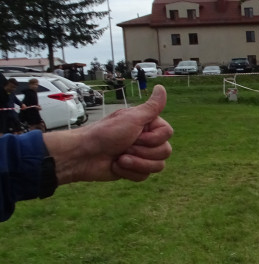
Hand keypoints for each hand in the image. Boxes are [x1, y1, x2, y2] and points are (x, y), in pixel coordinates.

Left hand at [44, 85, 173, 184]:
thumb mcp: (132, 119)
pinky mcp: (134, 169)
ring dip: (136, 163)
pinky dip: (128, 172)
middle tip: (125, 147)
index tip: (135, 135)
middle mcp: (146, 140)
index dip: (153, 139)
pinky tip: (116, 166)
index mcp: (147, 126)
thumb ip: (152, 106)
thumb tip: (162, 87)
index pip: (167, 134)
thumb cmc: (105, 134)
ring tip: (119, 159)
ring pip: (158, 166)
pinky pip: (144, 176)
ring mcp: (141, 156)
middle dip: (142, 152)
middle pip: (165, 151)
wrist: (84, 155)